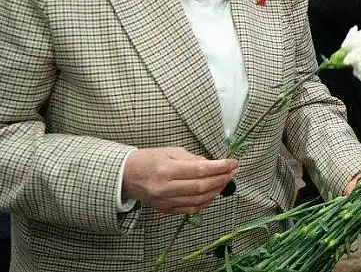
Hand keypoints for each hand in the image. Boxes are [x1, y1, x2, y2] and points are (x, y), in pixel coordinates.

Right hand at [121, 147, 236, 214]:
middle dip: (221, 179)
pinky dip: (205, 202)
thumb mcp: (170, 151)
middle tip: (233, 172)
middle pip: (201, 187)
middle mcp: (166, 188)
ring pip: (198, 200)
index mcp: (167, 170)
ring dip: (216, 191)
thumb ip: (192, 158)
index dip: (220, 167)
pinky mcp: (166, 209)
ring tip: (226, 181)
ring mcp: (165, 201)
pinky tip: (213, 194)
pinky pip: (190, 209)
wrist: (127, 176)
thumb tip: (211, 164)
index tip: (232, 163)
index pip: (199, 170)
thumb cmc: (149, 160)